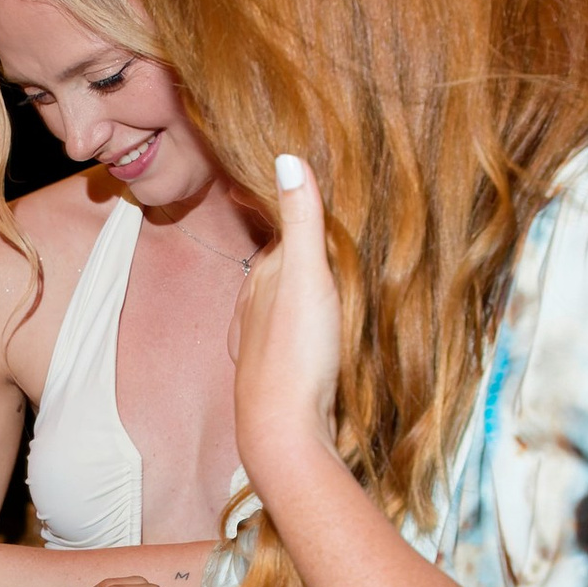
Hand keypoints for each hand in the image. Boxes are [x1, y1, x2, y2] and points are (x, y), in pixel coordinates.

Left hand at [231, 153, 343, 497]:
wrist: (283, 431)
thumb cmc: (296, 351)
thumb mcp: (306, 275)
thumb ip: (301, 220)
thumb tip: (287, 155)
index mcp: (262, 280)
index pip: (283, 238)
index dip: (301, 219)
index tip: (319, 198)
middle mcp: (256, 310)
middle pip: (283, 274)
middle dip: (302, 256)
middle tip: (331, 235)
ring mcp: (266, 347)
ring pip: (286, 309)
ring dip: (305, 296)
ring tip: (329, 282)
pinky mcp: (283, 378)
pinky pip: (296, 342)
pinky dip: (309, 330)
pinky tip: (319, 337)